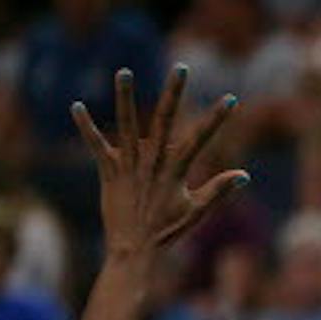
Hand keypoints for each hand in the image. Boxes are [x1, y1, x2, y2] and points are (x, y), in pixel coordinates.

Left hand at [72, 64, 248, 259]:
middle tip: (181, 67)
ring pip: (127, 124)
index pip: (201, 138)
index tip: (231, 99)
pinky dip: (86, 127)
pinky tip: (76, 106)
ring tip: (124, 72)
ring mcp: (131, 166)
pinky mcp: (109, 172)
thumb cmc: (167, 231)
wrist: (135, 250)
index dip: (217, 119)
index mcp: (177, 171)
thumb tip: (244, 175)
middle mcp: (154, 163)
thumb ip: (219, 189)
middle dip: (174, 92)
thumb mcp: (196, 210)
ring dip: (126, 98)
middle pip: (166, 120)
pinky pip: (96, 145)